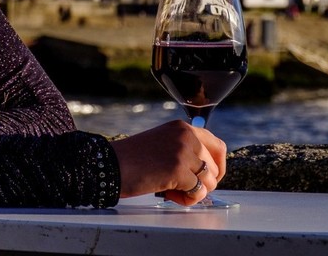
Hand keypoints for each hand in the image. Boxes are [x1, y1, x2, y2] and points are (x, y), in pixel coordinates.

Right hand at [109, 120, 226, 205]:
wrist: (110, 164)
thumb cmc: (132, 160)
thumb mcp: (163, 144)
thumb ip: (185, 150)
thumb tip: (208, 172)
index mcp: (182, 128)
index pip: (217, 146)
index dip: (217, 166)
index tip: (209, 178)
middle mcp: (186, 135)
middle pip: (215, 167)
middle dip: (203, 183)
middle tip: (182, 188)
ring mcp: (183, 151)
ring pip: (209, 181)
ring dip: (194, 192)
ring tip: (173, 190)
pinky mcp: (178, 169)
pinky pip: (197, 192)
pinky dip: (186, 199)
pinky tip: (169, 194)